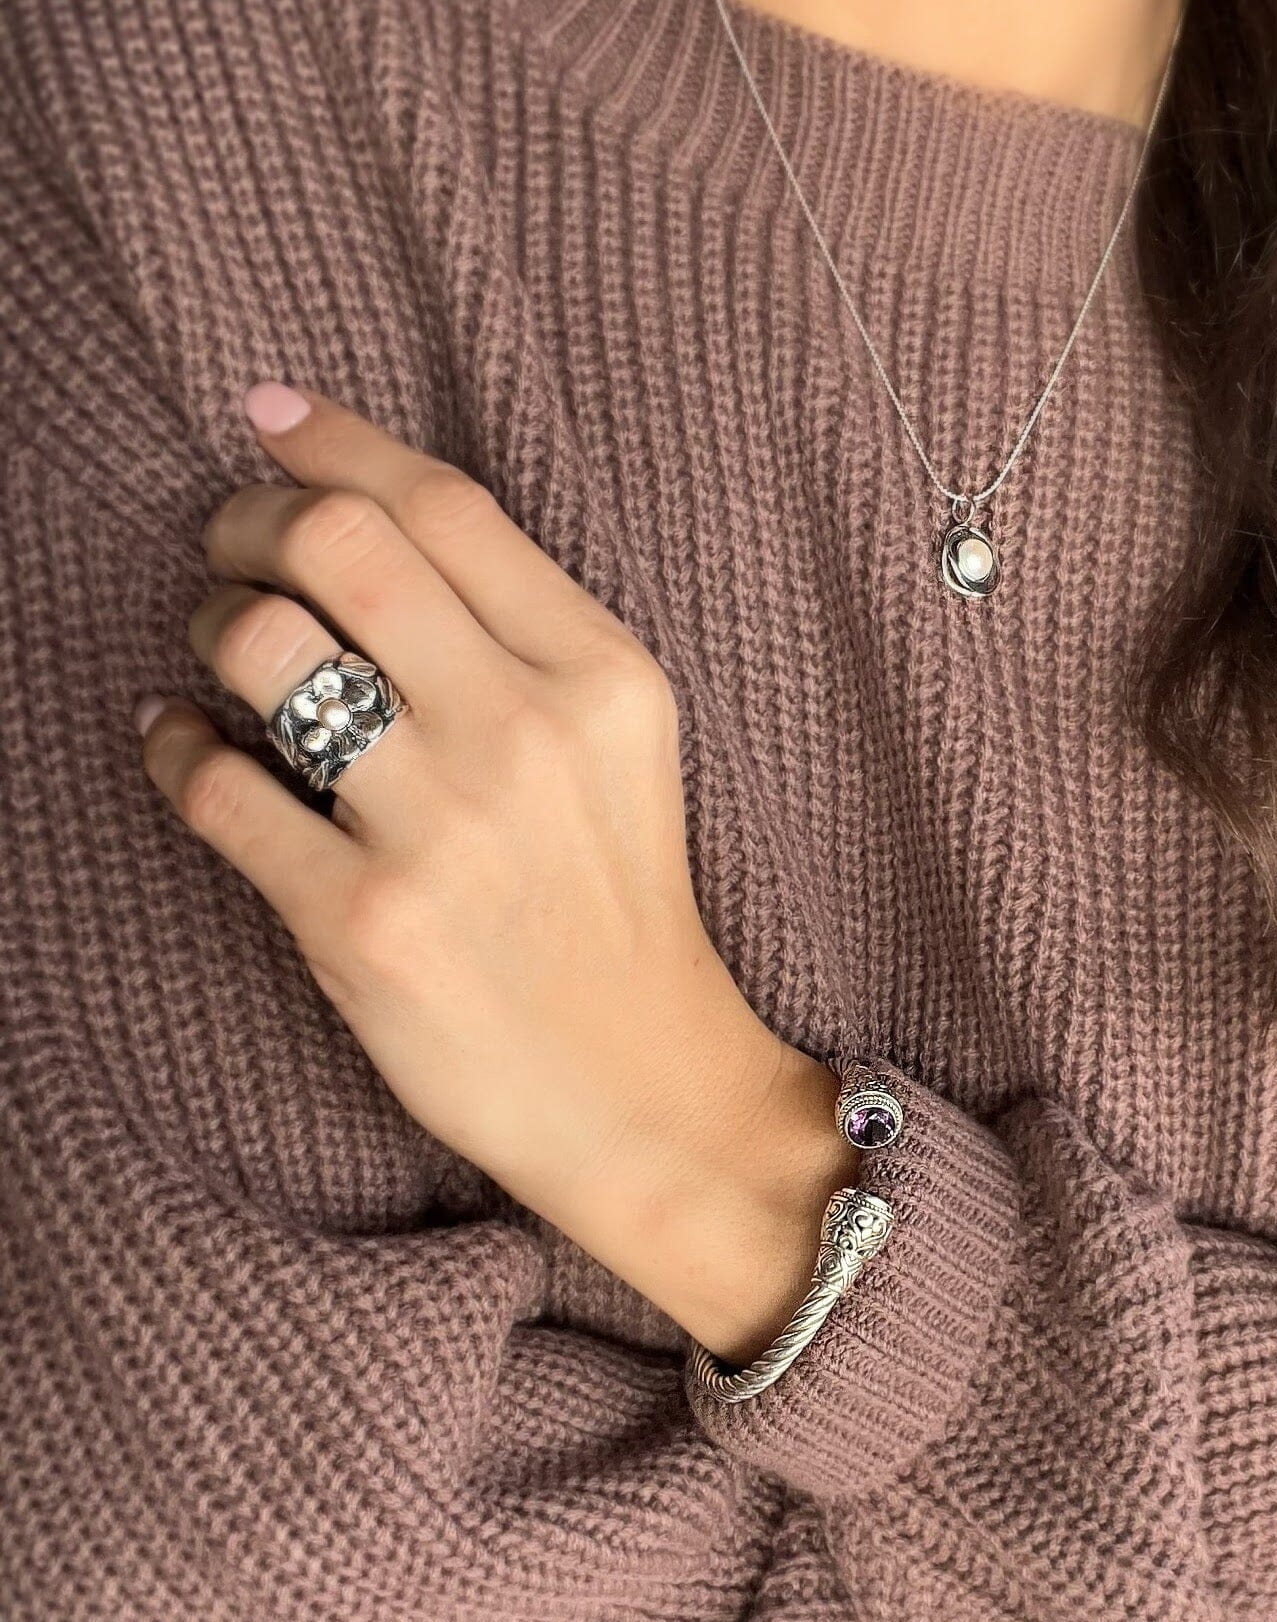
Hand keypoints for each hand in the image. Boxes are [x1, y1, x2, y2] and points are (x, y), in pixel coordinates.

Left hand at [137, 382, 857, 1364]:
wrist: (638, 1081)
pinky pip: (214, 786)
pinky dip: (172, 746)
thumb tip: (365, 516)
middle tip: (235, 544)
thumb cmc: (619, 901)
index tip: (270, 420)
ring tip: (220, 654)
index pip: (443, 505)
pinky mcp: (361, 924)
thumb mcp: (624, 745)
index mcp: (602, 675)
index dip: (335, 441)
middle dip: (252, 518)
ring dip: (211, 625)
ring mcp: (440, 831)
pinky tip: (182, 744)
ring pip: (261, 646)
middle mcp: (525, 734)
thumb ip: (526, 633)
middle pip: (341, 545)